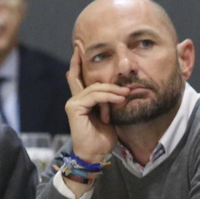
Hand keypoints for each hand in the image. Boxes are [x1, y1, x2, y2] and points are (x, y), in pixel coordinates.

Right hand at [64, 40, 124, 168]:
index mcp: (83, 100)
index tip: (80, 48)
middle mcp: (75, 99)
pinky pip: (94, 96)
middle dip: (79, 59)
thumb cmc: (104, 138)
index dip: (79, 63)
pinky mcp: (74, 108)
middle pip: (77, 75)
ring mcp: (73, 103)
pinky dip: (108, 96)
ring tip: (126, 94)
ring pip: (94, 87)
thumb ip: (111, 101)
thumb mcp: (111, 115)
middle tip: (80, 44)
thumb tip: (122, 89)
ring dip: (112, 90)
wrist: (96, 154)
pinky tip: (119, 98)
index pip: (80, 78)